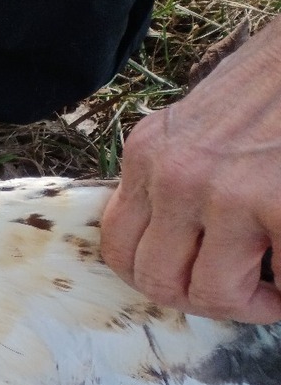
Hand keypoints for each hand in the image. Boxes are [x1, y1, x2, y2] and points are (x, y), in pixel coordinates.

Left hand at [101, 20, 280, 323]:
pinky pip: (276, 278)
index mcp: (149, 153)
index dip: (162, 278)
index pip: (121, 247)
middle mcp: (174, 174)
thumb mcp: (205, 121)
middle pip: (157, 281)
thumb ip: (182, 173)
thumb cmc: (279, 80)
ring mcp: (224, 191)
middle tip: (249, 294)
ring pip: (211, 292)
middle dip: (206, 300)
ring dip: (249, 303)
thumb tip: (186, 239)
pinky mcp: (278, 203)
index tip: (199, 279)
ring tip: (278, 290)